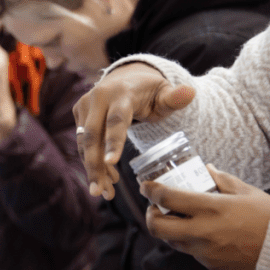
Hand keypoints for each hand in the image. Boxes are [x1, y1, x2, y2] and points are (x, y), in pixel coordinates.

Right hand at [72, 62, 195, 199]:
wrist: (125, 77)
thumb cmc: (149, 91)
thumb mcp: (164, 94)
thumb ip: (175, 98)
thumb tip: (190, 92)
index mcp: (122, 93)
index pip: (116, 120)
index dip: (113, 141)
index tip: (111, 163)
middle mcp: (98, 98)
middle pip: (92, 137)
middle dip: (95, 166)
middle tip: (100, 192)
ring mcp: (85, 106)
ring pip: (84, 144)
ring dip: (93, 169)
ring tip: (105, 192)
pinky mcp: (78, 114)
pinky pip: (82, 144)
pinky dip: (92, 162)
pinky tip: (106, 178)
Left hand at [141, 165, 269, 269]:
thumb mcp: (247, 193)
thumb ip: (222, 180)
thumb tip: (205, 169)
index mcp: (211, 208)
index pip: (167, 197)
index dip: (150, 190)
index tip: (146, 186)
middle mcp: (202, 231)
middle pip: (156, 227)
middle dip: (149, 216)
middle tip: (154, 208)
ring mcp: (204, 252)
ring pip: (171, 241)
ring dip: (169, 229)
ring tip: (179, 219)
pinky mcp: (210, 265)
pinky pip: (191, 252)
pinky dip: (190, 241)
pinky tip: (202, 233)